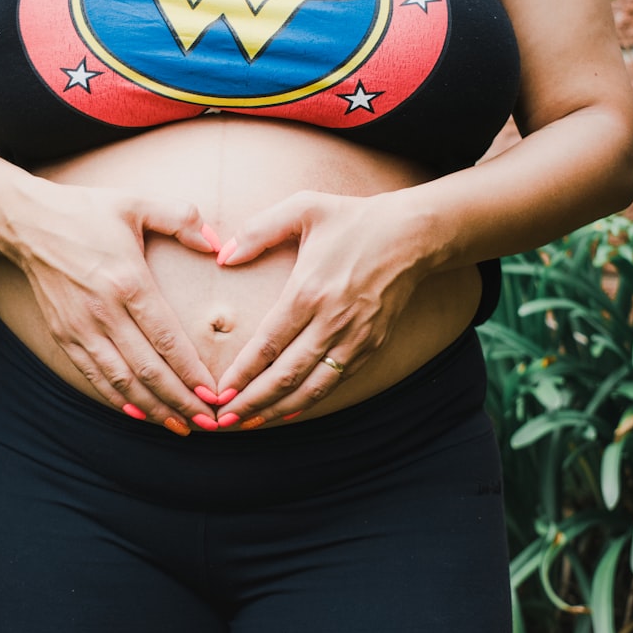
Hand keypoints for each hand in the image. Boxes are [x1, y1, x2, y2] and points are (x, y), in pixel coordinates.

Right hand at [7, 181, 220, 433]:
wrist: (25, 223)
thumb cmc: (87, 212)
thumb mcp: (137, 203)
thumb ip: (183, 218)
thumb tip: (219, 243)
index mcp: (127, 281)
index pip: (167, 339)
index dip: (192, 373)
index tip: (214, 394)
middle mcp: (103, 311)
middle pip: (147, 370)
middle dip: (180, 402)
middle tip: (208, 422)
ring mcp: (80, 328)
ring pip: (121, 382)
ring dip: (153, 409)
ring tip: (181, 426)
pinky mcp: (63, 336)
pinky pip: (95, 376)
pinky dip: (119, 400)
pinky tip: (141, 414)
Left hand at [213, 189, 432, 425]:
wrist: (414, 234)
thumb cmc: (353, 219)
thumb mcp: (304, 207)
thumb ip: (259, 230)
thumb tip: (224, 257)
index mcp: (309, 291)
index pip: (267, 345)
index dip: (241, 374)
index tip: (218, 392)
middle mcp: (332, 321)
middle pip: (285, 375)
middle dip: (251, 403)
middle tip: (222, 420)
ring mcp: (354, 338)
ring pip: (311, 387)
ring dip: (277, 410)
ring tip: (248, 424)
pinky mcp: (371, 345)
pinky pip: (335, 382)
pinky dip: (309, 401)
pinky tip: (287, 410)